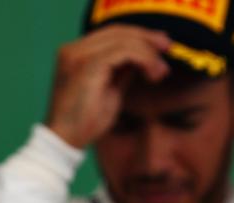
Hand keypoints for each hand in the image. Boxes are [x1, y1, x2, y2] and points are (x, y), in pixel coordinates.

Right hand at [45, 25, 171, 148]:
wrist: (65, 141)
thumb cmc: (85, 121)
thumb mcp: (110, 89)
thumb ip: (122, 71)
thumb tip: (144, 57)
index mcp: (74, 53)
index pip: (111, 33)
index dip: (138, 37)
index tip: (160, 48)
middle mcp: (72, 49)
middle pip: (118, 31)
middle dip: (147, 38)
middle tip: (168, 49)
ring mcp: (78, 56)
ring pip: (123, 39)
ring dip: (148, 53)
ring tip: (160, 71)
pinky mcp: (88, 66)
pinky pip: (124, 52)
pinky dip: (144, 59)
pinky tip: (153, 74)